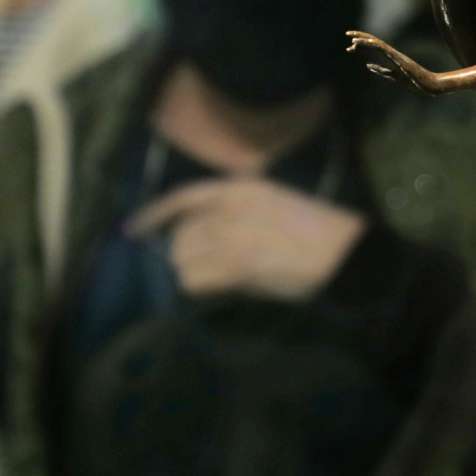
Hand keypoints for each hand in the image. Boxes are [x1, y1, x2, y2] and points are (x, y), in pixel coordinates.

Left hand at [126, 177, 366, 302]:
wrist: (341, 252)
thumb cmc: (313, 229)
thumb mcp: (271, 200)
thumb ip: (232, 211)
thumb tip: (198, 236)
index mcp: (238, 187)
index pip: (181, 198)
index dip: (154, 215)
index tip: (134, 230)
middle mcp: (227, 208)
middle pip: (178, 237)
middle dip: (186, 254)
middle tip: (213, 265)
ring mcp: (230, 236)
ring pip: (182, 261)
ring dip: (195, 272)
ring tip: (223, 276)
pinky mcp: (235, 265)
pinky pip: (194, 281)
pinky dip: (202, 288)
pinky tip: (224, 287)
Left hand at [345, 30, 442, 93]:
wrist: (427, 84)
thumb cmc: (414, 81)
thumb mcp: (393, 76)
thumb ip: (380, 70)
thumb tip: (367, 66)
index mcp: (391, 56)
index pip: (374, 46)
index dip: (362, 45)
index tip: (350, 46)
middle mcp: (392, 52)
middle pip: (373, 41)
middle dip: (360, 37)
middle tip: (347, 34)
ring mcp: (394, 54)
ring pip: (376, 43)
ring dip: (363, 40)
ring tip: (351, 38)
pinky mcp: (397, 57)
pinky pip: (381, 48)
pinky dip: (370, 44)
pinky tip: (360, 43)